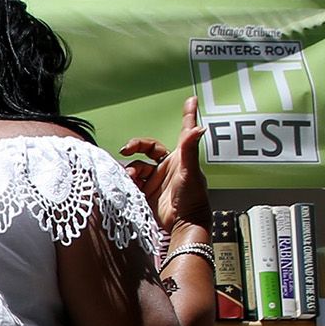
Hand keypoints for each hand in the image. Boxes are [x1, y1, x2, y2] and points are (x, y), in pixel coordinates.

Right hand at [120, 96, 210, 235]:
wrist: (181, 225)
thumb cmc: (192, 198)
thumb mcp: (190, 172)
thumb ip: (190, 149)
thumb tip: (198, 128)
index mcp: (181, 157)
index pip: (184, 131)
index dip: (188, 115)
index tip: (191, 100)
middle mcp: (167, 166)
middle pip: (148, 148)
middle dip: (136, 146)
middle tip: (126, 149)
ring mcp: (156, 179)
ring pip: (136, 165)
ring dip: (130, 168)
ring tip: (130, 177)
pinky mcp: (146, 192)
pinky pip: (132, 181)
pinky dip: (126, 180)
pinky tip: (126, 183)